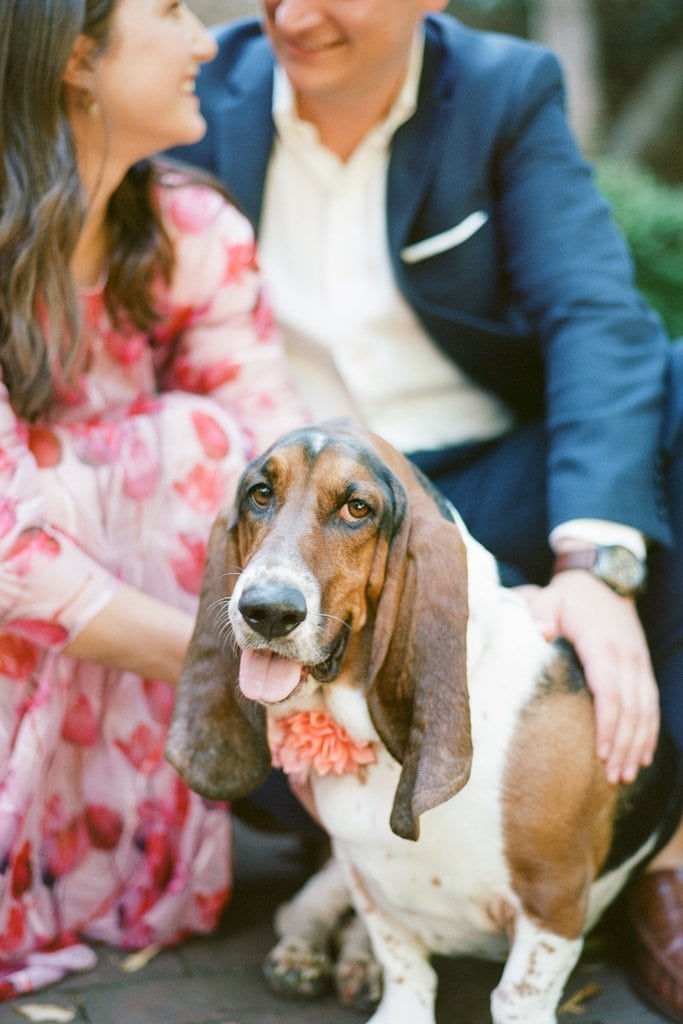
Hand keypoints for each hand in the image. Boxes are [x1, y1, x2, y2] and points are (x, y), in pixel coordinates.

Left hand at [515, 571, 658, 783]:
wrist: (603, 580)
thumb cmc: (569, 596)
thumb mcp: (549, 597)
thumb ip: (540, 613)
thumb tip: (542, 633)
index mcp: (602, 644)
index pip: (610, 690)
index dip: (607, 723)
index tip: (600, 752)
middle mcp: (626, 656)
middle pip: (631, 708)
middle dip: (623, 744)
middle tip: (612, 777)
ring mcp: (638, 663)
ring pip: (645, 710)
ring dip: (637, 744)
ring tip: (625, 775)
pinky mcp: (642, 668)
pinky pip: (651, 705)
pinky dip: (649, 732)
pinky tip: (643, 756)